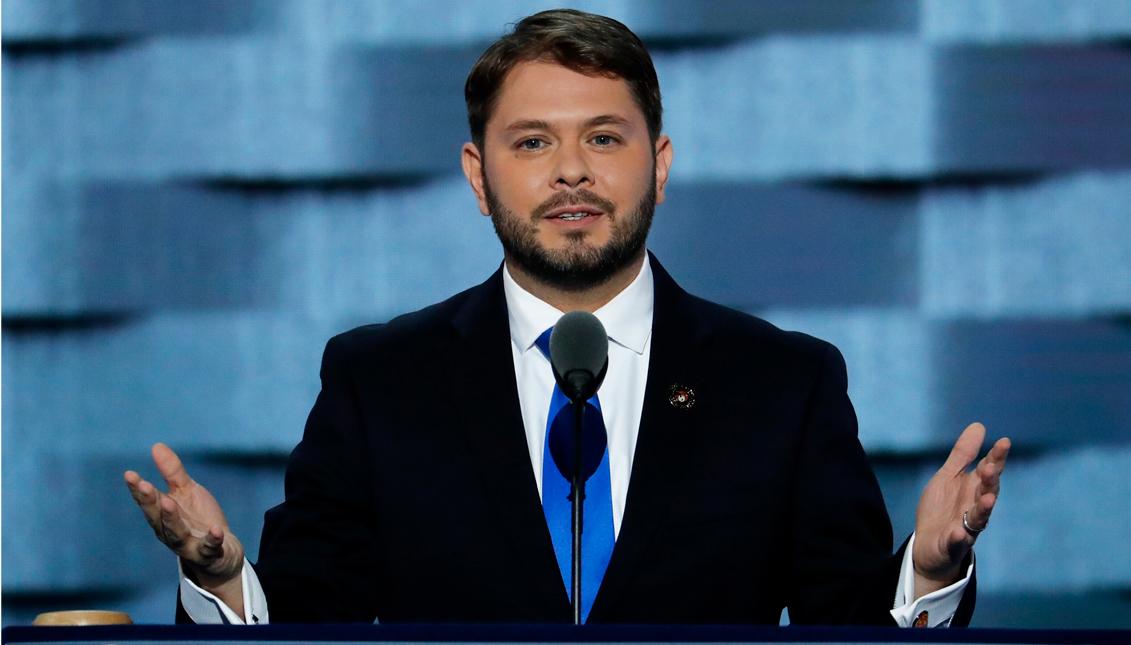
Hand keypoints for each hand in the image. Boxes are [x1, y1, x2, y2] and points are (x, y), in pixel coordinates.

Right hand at [124, 443, 244, 594]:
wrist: (222, 552)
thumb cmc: (198, 519)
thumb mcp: (186, 492)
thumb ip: (172, 472)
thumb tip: (156, 446)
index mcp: (162, 516)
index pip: (148, 502)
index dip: (138, 490)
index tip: (129, 474)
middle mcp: (170, 532)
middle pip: (157, 518)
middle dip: (150, 502)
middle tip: (144, 485)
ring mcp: (188, 545)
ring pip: (176, 534)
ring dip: (172, 519)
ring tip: (169, 502)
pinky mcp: (208, 553)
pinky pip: (209, 548)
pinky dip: (212, 539)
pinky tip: (216, 530)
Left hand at [912, 422, 1009, 597]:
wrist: (929, 544)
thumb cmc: (942, 508)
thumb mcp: (947, 476)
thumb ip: (962, 454)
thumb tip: (979, 425)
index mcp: (974, 488)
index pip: (989, 471)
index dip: (997, 457)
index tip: (1004, 442)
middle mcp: (975, 507)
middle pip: (987, 492)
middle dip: (990, 481)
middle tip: (990, 467)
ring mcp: (967, 527)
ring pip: (979, 518)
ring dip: (984, 509)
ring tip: (987, 499)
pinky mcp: (953, 544)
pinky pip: (957, 541)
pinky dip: (958, 538)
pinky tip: (958, 533)